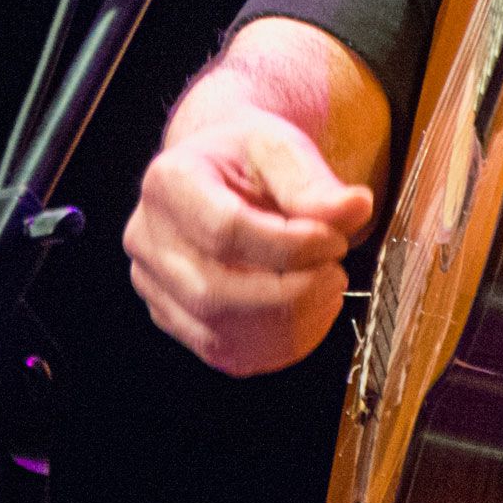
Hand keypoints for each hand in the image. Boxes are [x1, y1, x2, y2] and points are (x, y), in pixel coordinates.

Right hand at [123, 104, 374, 376]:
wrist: (220, 172)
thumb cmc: (248, 158)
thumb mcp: (281, 147)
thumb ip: (313, 182)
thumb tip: (354, 210)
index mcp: (167, 182)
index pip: (226, 232)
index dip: (291, 246)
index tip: (335, 239)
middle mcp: (147, 238)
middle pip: (216, 293)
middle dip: (292, 294)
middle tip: (336, 273)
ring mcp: (154, 286)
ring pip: (220, 334)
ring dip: (289, 326)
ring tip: (326, 291)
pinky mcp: (174, 319)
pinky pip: (226, 354)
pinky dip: (278, 347)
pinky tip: (309, 316)